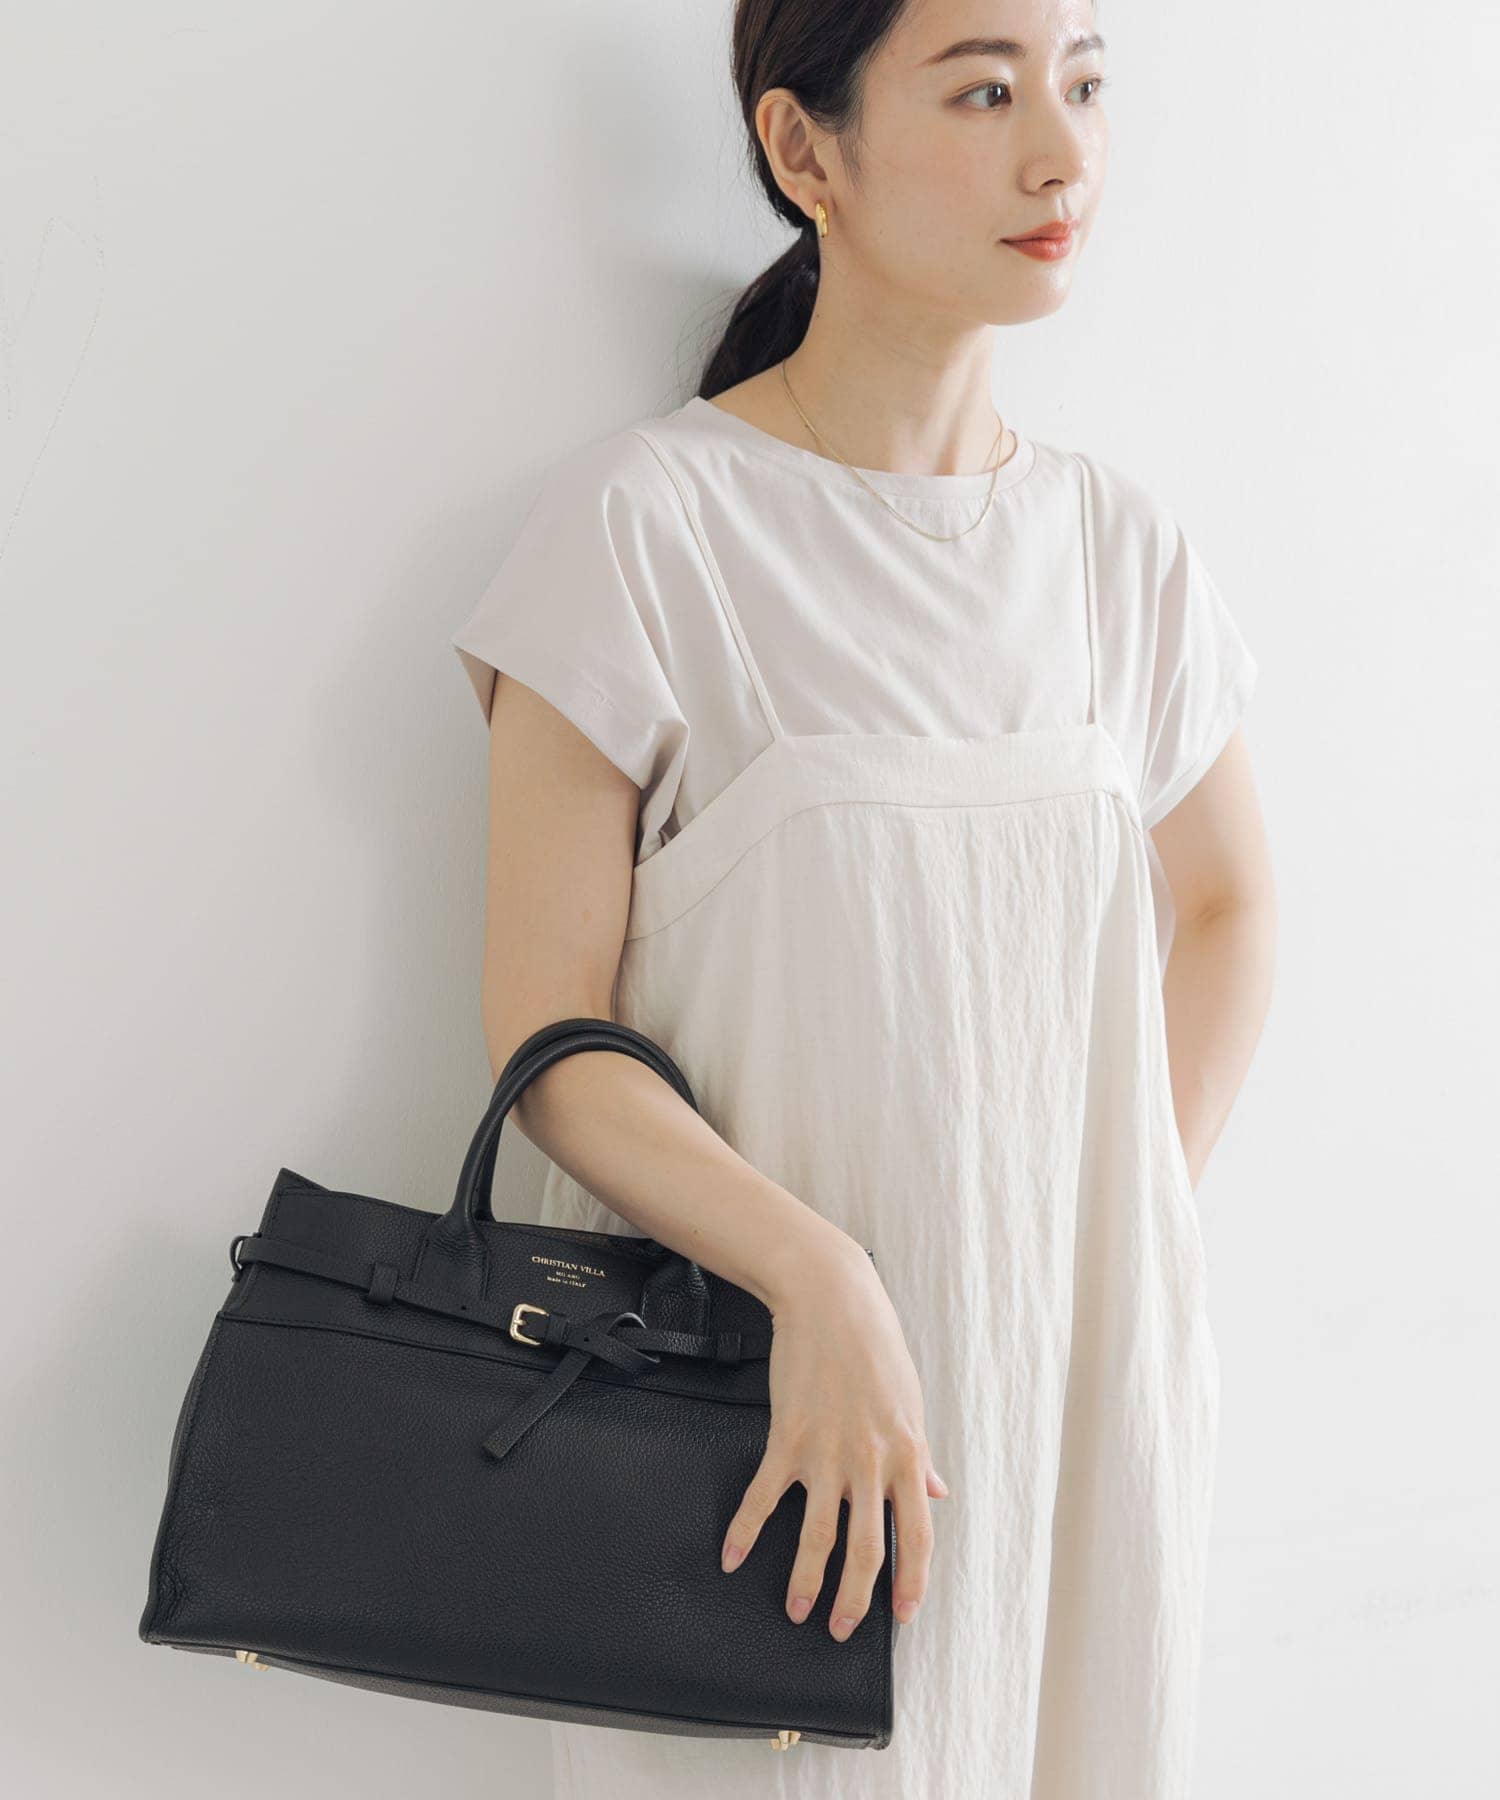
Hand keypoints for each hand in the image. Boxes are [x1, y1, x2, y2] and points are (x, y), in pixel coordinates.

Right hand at [719, 1233, 948, 1640]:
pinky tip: (732, 1554)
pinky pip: (765, 1495)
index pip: (916, 1535)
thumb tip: (937, 1492)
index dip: (911, 1580)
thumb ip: (921, 1455)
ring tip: (797, 1609)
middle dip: (855, 1599)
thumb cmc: (875, 1347)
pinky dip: (746, 1530)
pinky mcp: (788, 1438)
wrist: (831, 1301)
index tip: (903, 1613)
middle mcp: (870, 1462)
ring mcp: (827, 1453)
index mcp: (907, 1454)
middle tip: (841, 1629)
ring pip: (818, 1534)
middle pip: (866, 1549)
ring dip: (806, 1579)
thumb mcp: (910, 1402)